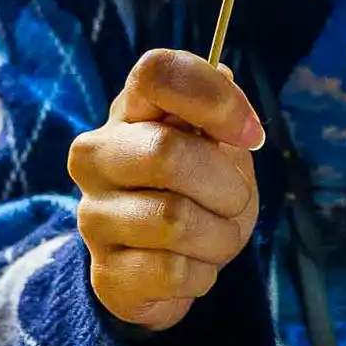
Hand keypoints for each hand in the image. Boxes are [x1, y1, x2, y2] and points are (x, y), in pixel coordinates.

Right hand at [69, 49, 263, 331]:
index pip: (156, 72)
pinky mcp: (104, 272)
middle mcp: (96, 155)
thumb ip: (218, 111)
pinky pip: (173, 271)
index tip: (250, 135)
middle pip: (166, 152)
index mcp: (128, 111)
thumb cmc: (195, 190)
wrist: (161, 266)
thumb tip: (224, 79)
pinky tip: (192, 267)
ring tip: (214, 236)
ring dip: (220, 236)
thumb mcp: (216, 145)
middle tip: (234, 200)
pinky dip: (202, 273)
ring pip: (174, 220)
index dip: (213, 98)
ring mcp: (94, 215)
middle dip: (226, 185)